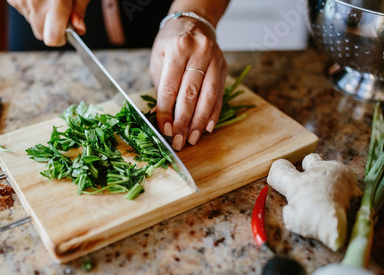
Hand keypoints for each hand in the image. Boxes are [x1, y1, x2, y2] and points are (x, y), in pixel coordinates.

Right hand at [7, 0, 90, 45]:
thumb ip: (79, 9)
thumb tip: (79, 30)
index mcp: (56, 4)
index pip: (53, 39)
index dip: (61, 39)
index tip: (67, 30)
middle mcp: (36, 5)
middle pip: (42, 34)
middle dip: (52, 26)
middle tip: (59, 8)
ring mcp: (20, 2)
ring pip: (33, 22)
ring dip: (41, 15)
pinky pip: (24, 11)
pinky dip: (31, 6)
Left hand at [149, 17, 227, 150]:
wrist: (194, 23)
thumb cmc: (172, 44)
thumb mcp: (158, 59)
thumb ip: (161, 87)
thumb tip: (161, 119)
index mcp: (178, 48)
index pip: (170, 87)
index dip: (166, 112)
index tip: (165, 131)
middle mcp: (199, 52)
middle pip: (190, 94)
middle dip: (183, 122)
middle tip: (178, 141)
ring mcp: (215, 59)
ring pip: (208, 96)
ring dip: (199, 122)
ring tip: (192, 139)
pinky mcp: (224, 67)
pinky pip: (219, 95)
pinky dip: (213, 113)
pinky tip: (206, 128)